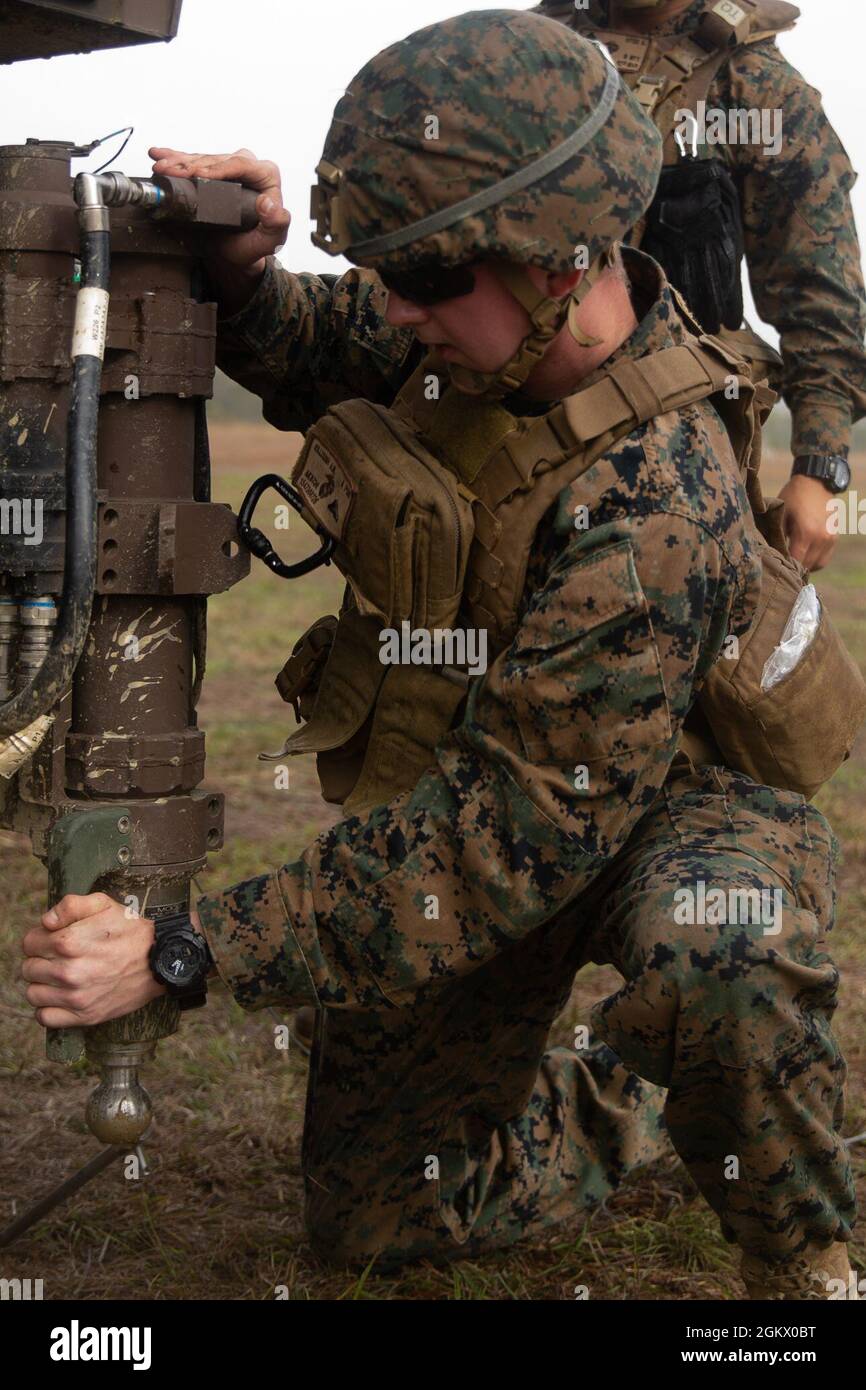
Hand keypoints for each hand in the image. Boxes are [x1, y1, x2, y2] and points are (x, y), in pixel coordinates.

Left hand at [20, 893, 165, 1028]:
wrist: (160, 959)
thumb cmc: (131, 930)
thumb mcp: (103, 903)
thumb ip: (69, 905)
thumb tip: (45, 922)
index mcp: (68, 942)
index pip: (29, 943)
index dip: (39, 938)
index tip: (53, 939)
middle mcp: (69, 972)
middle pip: (29, 969)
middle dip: (40, 960)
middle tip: (59, 958)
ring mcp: (76, 997)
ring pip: (34, 993)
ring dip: (42, 984)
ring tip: (59, 977)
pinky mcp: (84, 1016)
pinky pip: (45, 1017)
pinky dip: (47, 1008)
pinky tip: (61, 997)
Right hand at [149, 146, 290, 311]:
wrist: (237, 252)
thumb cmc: (255, 244)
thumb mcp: (272, 240)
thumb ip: (277, 224)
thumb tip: (268, 204)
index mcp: (266, 176)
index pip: (241, 165)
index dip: (218, 169)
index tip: (199, 175)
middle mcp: (248, 166)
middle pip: (216, 160)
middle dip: (190, 166)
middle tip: (170, 172)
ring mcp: (227, 167)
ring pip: (200, 159)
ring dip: (176, 162)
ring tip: (160, 167)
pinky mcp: (211, 172)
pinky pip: (190, 161)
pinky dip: (173, 157)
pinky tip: (158, 154)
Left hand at [778, 473, 837, 571]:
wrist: (816, 481)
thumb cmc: (794, 496)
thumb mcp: (781, 514)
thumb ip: (776, 535)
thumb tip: (771, 554)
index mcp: (806, 533)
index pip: (795, 561)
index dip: (784, 565)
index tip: (775, 564)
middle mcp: (821, 538)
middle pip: (806, 566)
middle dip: (793, 567)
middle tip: (781, 564)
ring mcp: (831, 539)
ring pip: (817, 565)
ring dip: (805, 565)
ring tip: (793, 560)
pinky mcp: (835, 537)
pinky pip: (825, 558)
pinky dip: (815, 561)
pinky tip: (804, 555)